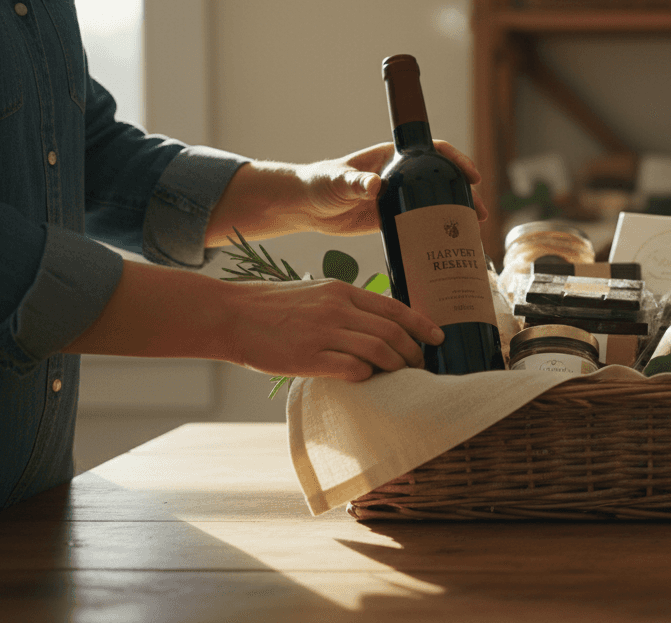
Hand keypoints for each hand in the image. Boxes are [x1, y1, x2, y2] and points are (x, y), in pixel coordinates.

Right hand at [224, 278, 444, 380]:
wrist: (231, 315)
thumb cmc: (274, 306)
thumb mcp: (315, 292)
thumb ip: (346, 304)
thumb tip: (379, 320)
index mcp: (341, 291)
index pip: (393, 307)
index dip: (421, 324)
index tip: (438, 337)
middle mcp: (336, 309)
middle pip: (392, 331)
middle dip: (414, 351)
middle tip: (421, 364)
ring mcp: (323, 333)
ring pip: (378, 350)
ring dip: (397, 366)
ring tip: (402, 375)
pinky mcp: (308, 357)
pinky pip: (352, 368)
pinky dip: (368, 375)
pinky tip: (369, 379)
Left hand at [298, 141, 487, 235]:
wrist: (305, 207)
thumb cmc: (320, 183)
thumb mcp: (339, 180)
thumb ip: (356, 182)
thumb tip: (375, 185)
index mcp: (393, 156)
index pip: (433, 152)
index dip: (456, 161)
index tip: (471, 176)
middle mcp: (402, 175)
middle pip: (442, 178)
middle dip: (466, 193)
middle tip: (479, 212)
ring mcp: (400, 197)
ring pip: (436, 202)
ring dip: (456, 214)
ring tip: (474, 229)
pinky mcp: (394, 219)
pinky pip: (421, 223)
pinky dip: (437, 231)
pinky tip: (450, 243)